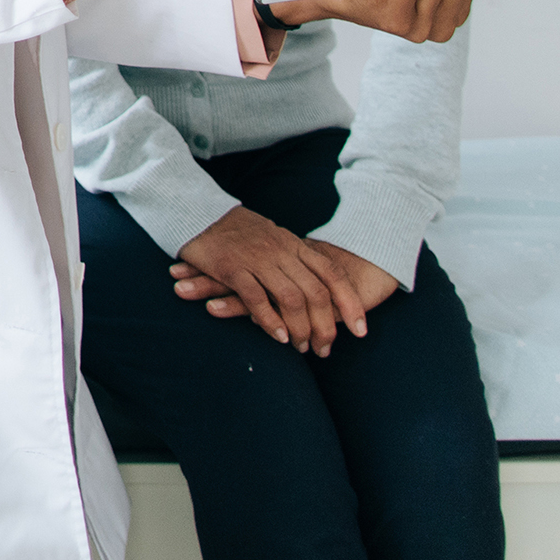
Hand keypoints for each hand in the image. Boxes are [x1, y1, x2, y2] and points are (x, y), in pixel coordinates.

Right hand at [170, 206, 373, 355]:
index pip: (332, 274)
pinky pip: (257, 298)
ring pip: (291, 298)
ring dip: (300, 328)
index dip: (349, 302)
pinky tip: (279, 337)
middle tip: (325, 349)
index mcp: (294, 244)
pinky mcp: (232, 267)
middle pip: (316, 292)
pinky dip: (271, 321)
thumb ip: (293, 258)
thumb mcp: (273, 238)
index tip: (361, 329)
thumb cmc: (237, 230)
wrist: (198, 210)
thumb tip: (315, 283)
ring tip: (302, 348)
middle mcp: (281, 251)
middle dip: (325, 325)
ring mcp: (258, 258)